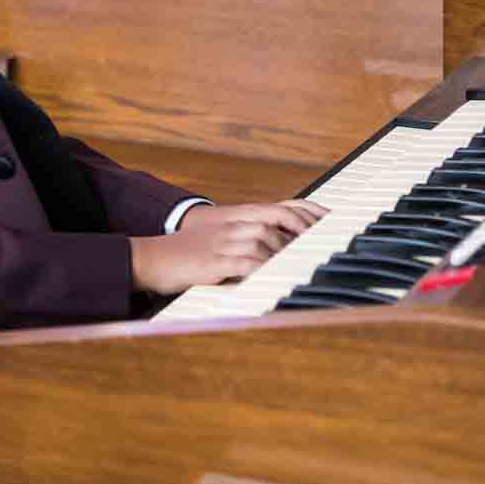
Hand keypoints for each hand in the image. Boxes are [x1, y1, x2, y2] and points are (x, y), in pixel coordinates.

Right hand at [130, 200, 324, 295]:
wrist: (151, 256)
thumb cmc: (187, 252)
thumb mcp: (219, 237)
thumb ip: (247, 237)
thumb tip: (277, 245)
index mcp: (238, 216)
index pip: (284, 207)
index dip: (311, 212)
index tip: (333, 221)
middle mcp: (235, 224)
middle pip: (280, 222)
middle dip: (306, 233)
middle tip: (327, 246)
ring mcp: (225, 242)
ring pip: (267, 242)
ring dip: (287, 254)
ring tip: (306, 264)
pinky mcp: (215, 262)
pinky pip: (248, 263)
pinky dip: (265, 269)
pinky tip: (277, 276)